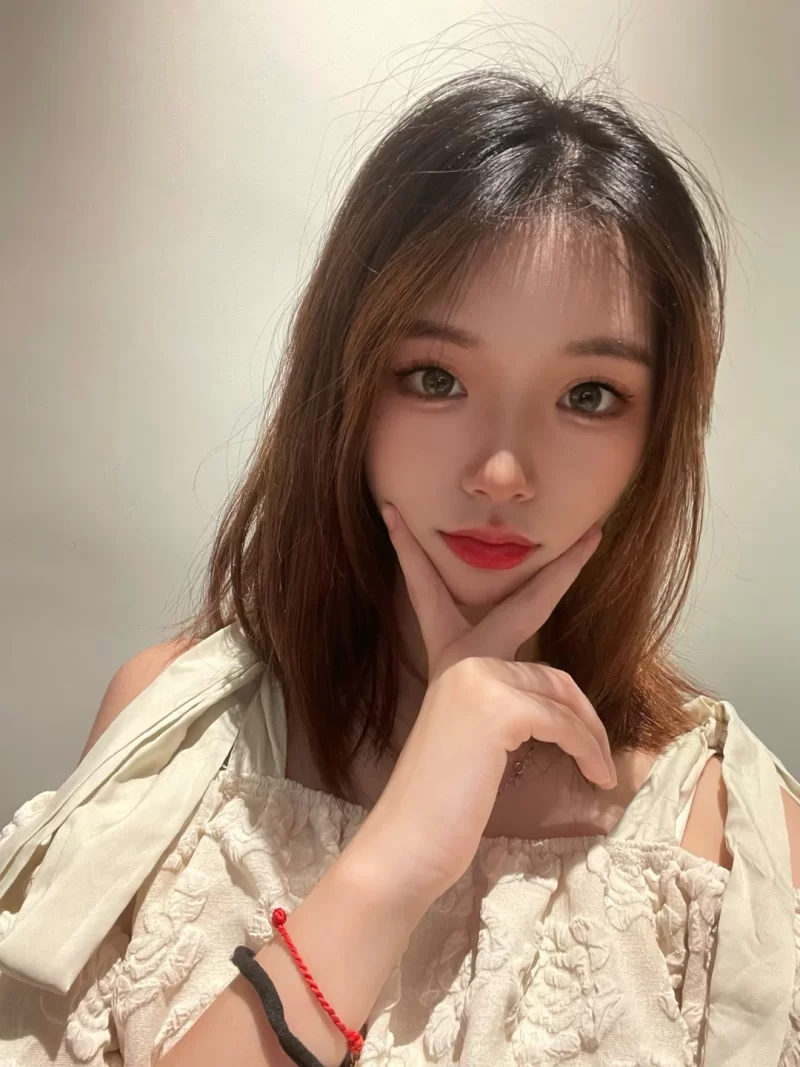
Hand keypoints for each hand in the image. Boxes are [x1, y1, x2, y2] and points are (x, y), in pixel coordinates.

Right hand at [346, 506, 615, 908]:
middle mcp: (460, 657)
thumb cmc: (441, 801)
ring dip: (590, 733)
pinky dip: (587, 750)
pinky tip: (592, 776)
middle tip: (595, 537)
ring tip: (597, 769)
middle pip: (526, 606)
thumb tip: (563, 704)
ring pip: (562, 688)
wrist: (409, 843)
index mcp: (447, 662)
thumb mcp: (476, 742)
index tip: (394, 515)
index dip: (413, 555)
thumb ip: (507, 706)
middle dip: (563, 569)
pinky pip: (565, 720)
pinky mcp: (498, 704)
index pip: (432, 596)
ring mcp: (476, 675)